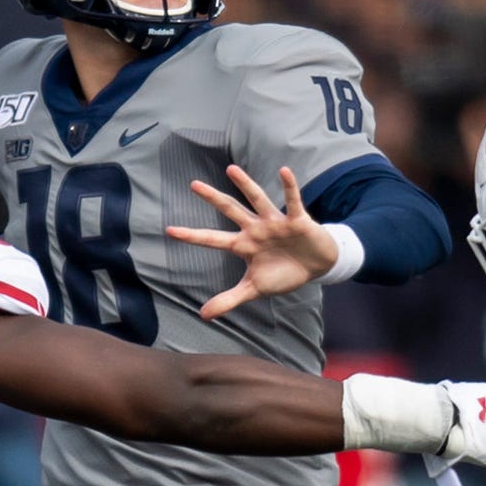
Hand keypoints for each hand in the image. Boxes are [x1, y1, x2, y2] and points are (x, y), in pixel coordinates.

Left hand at [167, 165, 340, 319]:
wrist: (316, 267)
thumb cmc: (283, 273)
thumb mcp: (255, 289)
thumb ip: (229, 300)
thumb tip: (203, 315)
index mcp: (243, 245)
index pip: (213, 240)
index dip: (192, 236)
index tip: (169, 231)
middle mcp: (255, 229)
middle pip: (230, 210)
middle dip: (213, 199)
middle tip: (193, 185)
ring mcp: (275, 222)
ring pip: (257, 200)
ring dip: (245, 185)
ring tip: (231, 170)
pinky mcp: (297, 220)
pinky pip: (293, 201)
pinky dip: (289, 187)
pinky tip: (284, 171)